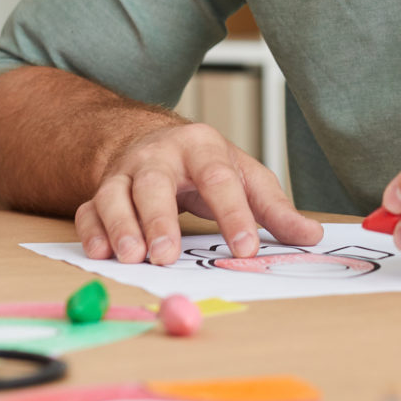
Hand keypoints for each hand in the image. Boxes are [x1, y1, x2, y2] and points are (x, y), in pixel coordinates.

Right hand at [77, 121, 321, 264]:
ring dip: (120, 227)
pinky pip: (89, 210)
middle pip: (155, 183)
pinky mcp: (100, 190)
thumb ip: (274, 209)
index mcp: (202, 147)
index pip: (219, 178)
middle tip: (167, 255)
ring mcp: (125, 173)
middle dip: (159, 219)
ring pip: (114, 195)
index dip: (234, 214)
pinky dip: (91, 232)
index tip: (246, 247)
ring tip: (132, 258)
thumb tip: (311, 236)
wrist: (153, 141)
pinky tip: (100, 254)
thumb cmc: (205, 166)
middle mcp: (158, 155)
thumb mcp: (245, 176)